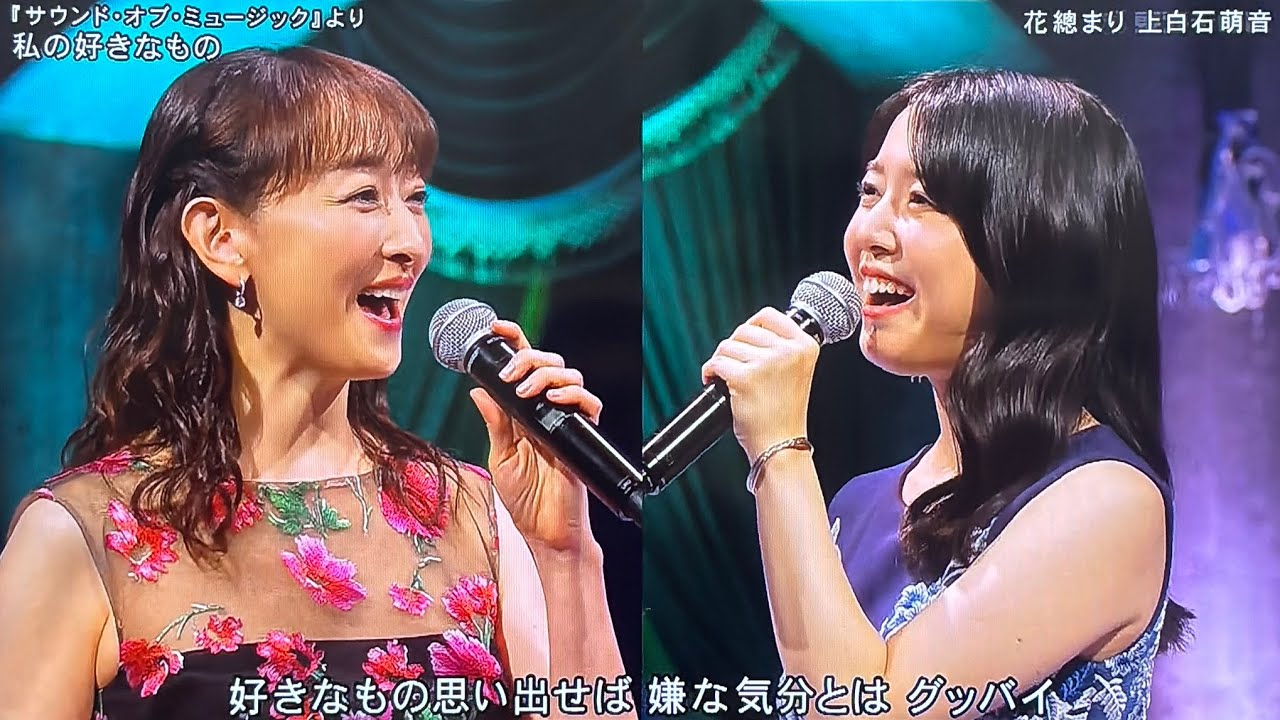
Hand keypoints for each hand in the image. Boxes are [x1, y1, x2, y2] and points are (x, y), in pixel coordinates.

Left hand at [469, 320, 602, 555]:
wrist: (547, 533)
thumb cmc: (526, 500)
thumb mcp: (501, 458)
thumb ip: (496, 424)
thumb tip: (478, 390)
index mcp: (525, 412)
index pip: (522, 367)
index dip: (513, 342)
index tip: (495, 328)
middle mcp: (547, 411)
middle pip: (547, 362)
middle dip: (527, 358)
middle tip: (509, 375)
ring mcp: (567, 421)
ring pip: (569, 375)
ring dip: (545, 374)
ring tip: (526, 390)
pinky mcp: (584, 435)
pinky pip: (590, 404)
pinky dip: (574, 394)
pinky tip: (555, 398)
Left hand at [701, 307, 818, 459]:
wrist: (782, 445)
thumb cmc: (785, 413)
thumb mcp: (796, 370)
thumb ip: (781, 347)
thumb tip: (751, 329)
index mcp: (805, 346)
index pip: (768, 315)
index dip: (751, 326)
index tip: (746, 341)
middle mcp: (788, 351)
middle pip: (744, 330)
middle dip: (734, 348)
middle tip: (736, 367)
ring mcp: (767, 363)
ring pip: (727, 346)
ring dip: (721, 361)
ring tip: (728, 377)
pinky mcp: (745, 377)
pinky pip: (716, 362)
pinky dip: (709, 372)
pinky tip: (714, 381)